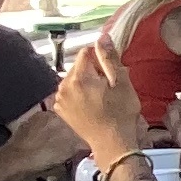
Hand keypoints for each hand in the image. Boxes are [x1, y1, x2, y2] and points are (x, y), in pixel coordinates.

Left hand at [53, 41, 144, 164]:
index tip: (112, 70)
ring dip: (86, 82)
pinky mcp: (61, 110)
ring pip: (73, 79)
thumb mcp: (121, 83)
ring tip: (102, 96)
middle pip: (78, 66)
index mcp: (79, 78)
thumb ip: (109, 59)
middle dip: (93, 70)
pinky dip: (79, 93)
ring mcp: (60, 99)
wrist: (111, 143)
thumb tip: (102, 37)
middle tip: (109, 85)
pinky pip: (69, 92)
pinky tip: (92, 104)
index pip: (86, 52)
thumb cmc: (120, 113)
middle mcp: (63, 86)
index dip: (101, 57)